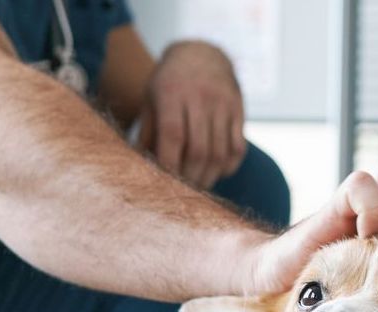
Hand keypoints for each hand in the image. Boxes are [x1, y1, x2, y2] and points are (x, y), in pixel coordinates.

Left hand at [140, 40, 244, 188]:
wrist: (203, 53)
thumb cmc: (169, 83)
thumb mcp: (151, 99)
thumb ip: (146, 133)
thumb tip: (138, 169)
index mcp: (172, 92)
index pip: (173, 136)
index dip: (169, 164)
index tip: (164, 184)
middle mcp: (200, 97)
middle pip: (199, 150)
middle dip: (190, 178)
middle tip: (183, 192)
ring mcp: (223, 103)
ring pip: (219, 153)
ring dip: (209, 177)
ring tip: (198, 187)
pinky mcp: (239, 110)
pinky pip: (237, 148)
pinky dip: (227, 167)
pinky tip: (216, 171)